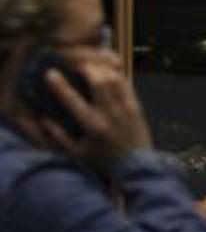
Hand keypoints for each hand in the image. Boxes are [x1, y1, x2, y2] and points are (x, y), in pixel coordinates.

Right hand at [40, 46, 152, 173]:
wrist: (137, 167)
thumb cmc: (103, 161)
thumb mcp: (77, 153)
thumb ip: (59, 136)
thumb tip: (43, 119)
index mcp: (93, 126)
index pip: (73, 101)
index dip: (60, 85)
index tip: (50, 73)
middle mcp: (110, 115)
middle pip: (98, 82)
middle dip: (86, 68)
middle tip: (76, 63)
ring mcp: (126, 110)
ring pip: (114, 80)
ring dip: (102, 68)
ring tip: (92, 64)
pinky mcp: (137, 108)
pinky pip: (127, 85)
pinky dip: (116, 75)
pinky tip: (108, 71)